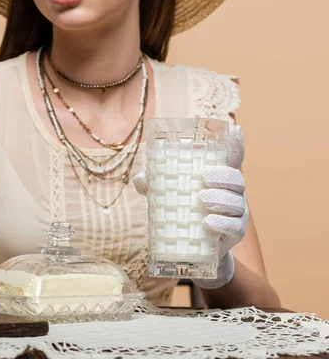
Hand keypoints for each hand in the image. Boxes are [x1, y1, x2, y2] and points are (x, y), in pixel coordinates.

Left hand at [133, 126, 247, 288]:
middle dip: (223, 175)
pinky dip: (223, 223)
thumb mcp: (166, 195)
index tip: (237, 130)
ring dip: (221, 199)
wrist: (191, 249)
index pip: (232, 159)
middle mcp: (232, 193)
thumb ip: (154, 184)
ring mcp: (236, 214)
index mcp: (218, 178)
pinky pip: (234, 227)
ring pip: (237, 203)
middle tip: (204, 177)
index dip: (236, 145)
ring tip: (202, 199)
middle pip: (237, 179)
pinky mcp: (234, 234)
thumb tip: (140, 178)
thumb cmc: (182, 212)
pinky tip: (209, 222)